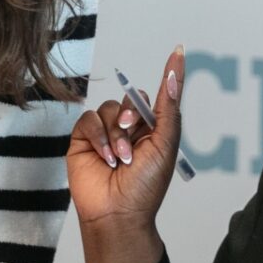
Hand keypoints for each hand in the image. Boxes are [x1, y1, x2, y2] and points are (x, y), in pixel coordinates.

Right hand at [69, 48, 182, 262]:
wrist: (117, 213)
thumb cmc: (146, 185)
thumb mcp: (165, 144)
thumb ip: (168, 107)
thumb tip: (174, 73)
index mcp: (154, 129)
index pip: (160, 95)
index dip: (169, 73)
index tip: (180, 49)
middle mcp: (130, 128)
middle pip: (129, 97)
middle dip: (131, 113)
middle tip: (132, 132)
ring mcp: (105, 133)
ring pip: (107, 108)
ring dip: (114, 132)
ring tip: (119, 158)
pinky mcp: (83, 140)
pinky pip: (88, 119)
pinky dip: (97, 136)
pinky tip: (104, 157)